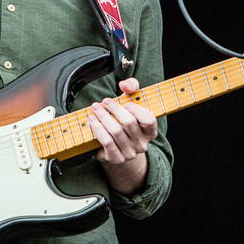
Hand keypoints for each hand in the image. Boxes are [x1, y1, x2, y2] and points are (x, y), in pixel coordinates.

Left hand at [88, 78, 156, 194]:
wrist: (116, 145)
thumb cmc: (125, 119)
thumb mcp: (132, 101)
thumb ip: (132, 87)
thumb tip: (124, 85)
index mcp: (150, 132)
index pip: (149, 120)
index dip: (137, 110)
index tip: (126, 102)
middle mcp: (142, 144)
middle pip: (129, 123)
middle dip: (115, 110)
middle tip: (104, 101)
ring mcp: (130, 153)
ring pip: (116, 132)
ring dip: (103, 118)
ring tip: (95, 109)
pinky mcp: (116, 158)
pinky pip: (106, 142)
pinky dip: (98, 129)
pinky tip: (92, 121)